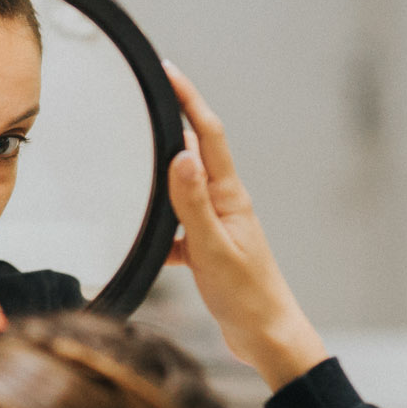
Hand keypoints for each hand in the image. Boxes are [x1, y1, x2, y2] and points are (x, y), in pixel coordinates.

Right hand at [161, 63, 326, 389]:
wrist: (266, 336)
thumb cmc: (246, 297)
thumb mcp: (213, 248)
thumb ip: (194, 203)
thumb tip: (182, 155)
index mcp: (230, 197)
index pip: (208, 135)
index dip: (189, 99)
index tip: (169, 71)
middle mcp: (225, 204)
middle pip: (199, 151)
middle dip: (177, 118)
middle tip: (152, 90)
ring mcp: (218, 226)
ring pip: (186, 187)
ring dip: (166, 168)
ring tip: (140, 148)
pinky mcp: (208, 250)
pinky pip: (179, 226)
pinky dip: (162, 225)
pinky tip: (145, 238)